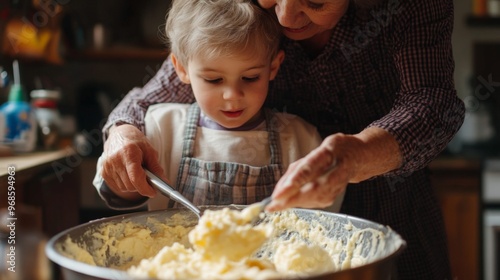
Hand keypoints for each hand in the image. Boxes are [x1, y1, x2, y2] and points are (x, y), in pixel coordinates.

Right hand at [101, 124, 165, 200]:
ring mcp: (107, 166)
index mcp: (128, 152)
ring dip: (133, 186)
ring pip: (124, 188)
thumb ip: (156, 168)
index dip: (145, 188)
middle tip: (148, 181)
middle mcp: (115, 160)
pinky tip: (129, 175)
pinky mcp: (103, 172)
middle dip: (141, 186)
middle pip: (130, 185)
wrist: (119, 134)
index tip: (153, 192)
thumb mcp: (150, 151)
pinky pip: (117, 186)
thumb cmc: (136, 142)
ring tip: (137, 174)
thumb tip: (165, 182)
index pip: (136, 177)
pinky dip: (125, 184)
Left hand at [267, 127, 400, 210]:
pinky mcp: (338, 194)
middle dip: (293, 198)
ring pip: (315, 197)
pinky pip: (317, 201)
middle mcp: (337, 167)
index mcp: (329, 151)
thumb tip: (280, 188)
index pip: (310, 167)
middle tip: (274, 205)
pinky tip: (292, 202)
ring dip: (295, 202)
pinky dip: (303, 202)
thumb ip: (298, 167)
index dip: (294, 182)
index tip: (279, 194)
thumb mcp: (317, 150)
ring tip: (277, 205)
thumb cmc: (334, 151)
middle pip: (314, 187)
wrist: (360, 157)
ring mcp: (340, 183)